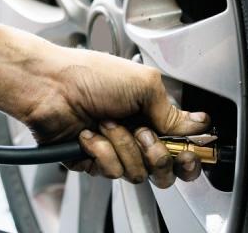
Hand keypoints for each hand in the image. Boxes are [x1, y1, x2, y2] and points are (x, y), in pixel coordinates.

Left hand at [19, 47, 209, 186]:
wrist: (49, 85)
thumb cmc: (89, 74)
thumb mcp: (142, 83)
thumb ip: (172, 110)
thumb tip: (198, 124)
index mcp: (149, 113)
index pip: (179, 146)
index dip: (186, 155)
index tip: (184, 151)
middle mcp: (134, 134)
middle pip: (163, 169)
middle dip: (156, 154)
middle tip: (143, 134)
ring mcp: (113, 150)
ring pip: (138, 173)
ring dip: (123, 146)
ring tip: (106, 123)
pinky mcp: (92, 162)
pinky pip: (110, 173)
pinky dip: (101, 152)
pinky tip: (89, 134)